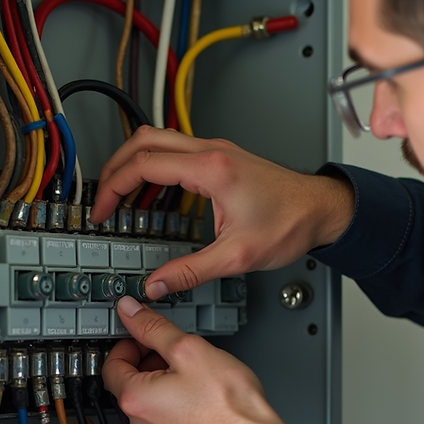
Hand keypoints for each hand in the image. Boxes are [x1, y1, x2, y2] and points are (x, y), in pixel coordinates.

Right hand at [92, 127, 353, 299]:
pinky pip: (174, 151)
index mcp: (211, 169)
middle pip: (143, 140)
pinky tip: (150, 194)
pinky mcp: (220, 157)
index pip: (144, 164)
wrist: (322, 209)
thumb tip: (157, 284)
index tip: (102, 210)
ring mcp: (215, 150)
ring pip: (157, 140)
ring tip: (119, 196)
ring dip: (133, 164)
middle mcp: (210, 151)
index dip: (114, 187)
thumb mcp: (237, 256)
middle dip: (114, 167)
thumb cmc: (291, 223)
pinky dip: (153, 167)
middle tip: (101, 198)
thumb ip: (191, 271)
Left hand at [103, 296, 302, 423]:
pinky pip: (163, 416)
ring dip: (163, 380)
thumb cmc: (228, 403)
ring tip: (193, 372)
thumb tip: (130, 311)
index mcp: (135, 400)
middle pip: (129, 382)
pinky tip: (198, 392)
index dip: (128, 342)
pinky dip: (174, 400)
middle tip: (176, 350)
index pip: (111, 363)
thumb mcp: (188, 348)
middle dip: (148, 360)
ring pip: (148, 399)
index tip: (145, 333)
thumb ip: (153, 327)